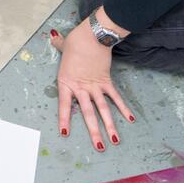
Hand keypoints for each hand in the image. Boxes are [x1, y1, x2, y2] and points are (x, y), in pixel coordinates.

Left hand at [48, 13, 134, 149]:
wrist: (93, 35)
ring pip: (103, 109)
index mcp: (66, 82)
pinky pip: (115, 97)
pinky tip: (131, 119)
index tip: (64, 133)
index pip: (64, 105)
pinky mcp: (107, 81)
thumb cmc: (77, 40)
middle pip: (87, 113)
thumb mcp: (63, 45)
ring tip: (115, 141)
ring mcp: (95, 86)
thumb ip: (58, 45)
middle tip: (99, 147)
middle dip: (94, 132)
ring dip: (110, 126)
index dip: (64, 119)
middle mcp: (81, 88)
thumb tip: (52, 37)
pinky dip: (123, 107)